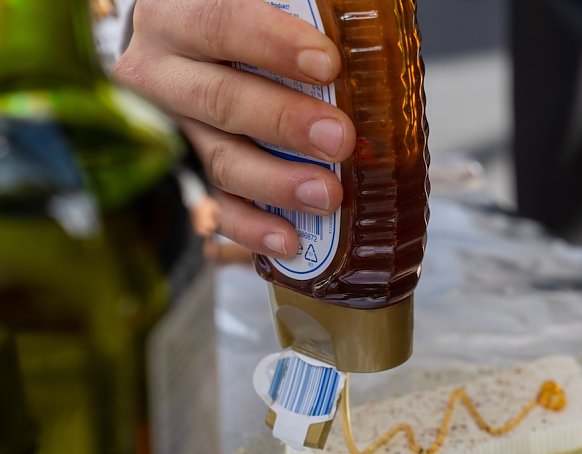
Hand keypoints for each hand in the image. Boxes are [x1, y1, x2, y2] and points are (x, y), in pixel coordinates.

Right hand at [113, 0, 355, 256]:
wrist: (179, 65)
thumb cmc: (231, 38)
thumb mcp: (256, 15)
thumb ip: (293, 19)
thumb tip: (362, 37)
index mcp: (177, 17)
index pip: (222, 22)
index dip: (274, 43)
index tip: (328, 65)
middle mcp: (157, 73)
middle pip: (219, 99)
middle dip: (284, 122)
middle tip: (339, 140)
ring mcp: (162, 133)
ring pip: (215, 160)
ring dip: (274, 182)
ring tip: (327, 195)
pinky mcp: (175, 178)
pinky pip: (210, 207)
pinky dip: (250, 227)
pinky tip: (288, 240)